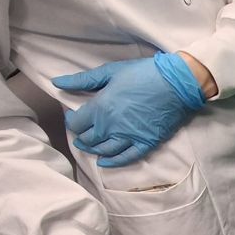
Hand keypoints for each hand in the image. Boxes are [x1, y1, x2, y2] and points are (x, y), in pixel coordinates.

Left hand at [53, 52, 210, 167]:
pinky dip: (113, 162)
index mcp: (101, 108)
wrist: (177, 83)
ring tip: (90, 145)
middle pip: (88, 140)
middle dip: (81, 136)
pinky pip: (126, 158)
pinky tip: (104, 162)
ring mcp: (129, 137)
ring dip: (93, 149)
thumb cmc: (144, 73)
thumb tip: (57, 82)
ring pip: (104, 151)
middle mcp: (112, 127)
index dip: (72, 121)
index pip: (77, 124)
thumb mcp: (111, 72)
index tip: (75, 116)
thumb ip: (83, 80)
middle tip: (82, 131)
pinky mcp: (146, 143)